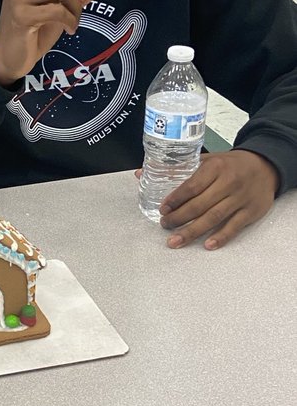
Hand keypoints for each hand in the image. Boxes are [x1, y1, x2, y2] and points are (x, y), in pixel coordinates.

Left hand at [157, 149, 278, 249]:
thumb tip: (140, 173)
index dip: (175, 199)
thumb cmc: (230, 164)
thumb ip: (177, 167)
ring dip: (193, 231)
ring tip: (175, 241)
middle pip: (200, 204)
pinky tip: (206, 245)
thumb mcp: (207, 160)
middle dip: (179, 218)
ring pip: (214, 217)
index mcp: (216, 167)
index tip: (163, 209)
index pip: (192, 186)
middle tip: (164, 225)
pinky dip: (221, 237)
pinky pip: (234, 227)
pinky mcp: (251, 211)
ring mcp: (241, 198)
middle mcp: (229, 182)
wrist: (265, 166)